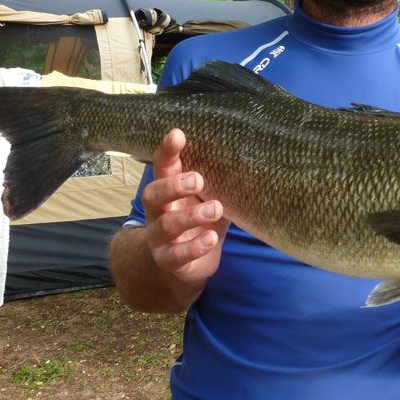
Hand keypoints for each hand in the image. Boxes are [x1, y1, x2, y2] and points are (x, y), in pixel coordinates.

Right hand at [141, 129, 228, 283]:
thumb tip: (247, 156)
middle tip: (198, 179)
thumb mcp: (207, 198)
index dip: (167, 151)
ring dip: (191, 216)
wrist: (186, 264)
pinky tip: (211, 238)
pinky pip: (177, 256)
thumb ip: (217, 181)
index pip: (162, 167)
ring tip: (216, 208)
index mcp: (168, 192)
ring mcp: (159, 239)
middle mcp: (158, 212)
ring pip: (166, 225)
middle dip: (173, 185)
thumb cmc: (199, 222)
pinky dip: (195, 247)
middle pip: (152, 194)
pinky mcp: (169, 261)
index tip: (177, 134)